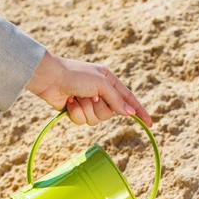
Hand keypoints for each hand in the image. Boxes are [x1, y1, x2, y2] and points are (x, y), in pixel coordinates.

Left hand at [26, 50, 151, 126]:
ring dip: (86, 110)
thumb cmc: (75, 75)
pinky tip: (69, 103)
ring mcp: (89, 103)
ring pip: (97, 120)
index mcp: (109, 81)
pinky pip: (83, 122)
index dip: (139, 112)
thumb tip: (130, 113)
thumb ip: (116, 99)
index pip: (129, 99)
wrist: (49, 78)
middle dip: (100, 108)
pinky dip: (76, 113)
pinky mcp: (77, 111)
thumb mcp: (100, 84)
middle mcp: (101, 92)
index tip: (149, 124)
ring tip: (77, 98)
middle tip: (91, 97)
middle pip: (111, 113)